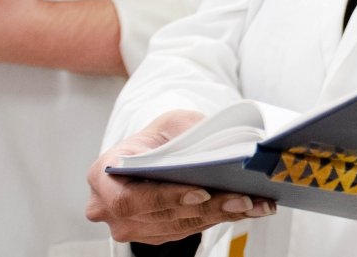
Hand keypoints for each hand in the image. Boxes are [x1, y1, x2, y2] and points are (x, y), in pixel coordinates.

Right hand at [87, 110, 273, 243]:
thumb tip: (218, 150)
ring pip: (179, 227)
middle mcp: (108, 207)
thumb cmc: (158, 135)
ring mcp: (130, 225)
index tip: (201, 192)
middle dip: (207, 208)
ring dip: (220, 216)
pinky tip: (248, 208)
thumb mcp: (170, 122)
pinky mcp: (154, 234)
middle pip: (160, 216)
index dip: (165, 198)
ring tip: (254, 203)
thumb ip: (186, 134)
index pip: (129, 197)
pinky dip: (220, 219)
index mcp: (103, 173)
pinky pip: (189, 230)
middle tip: (242, 197)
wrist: (155, 151)